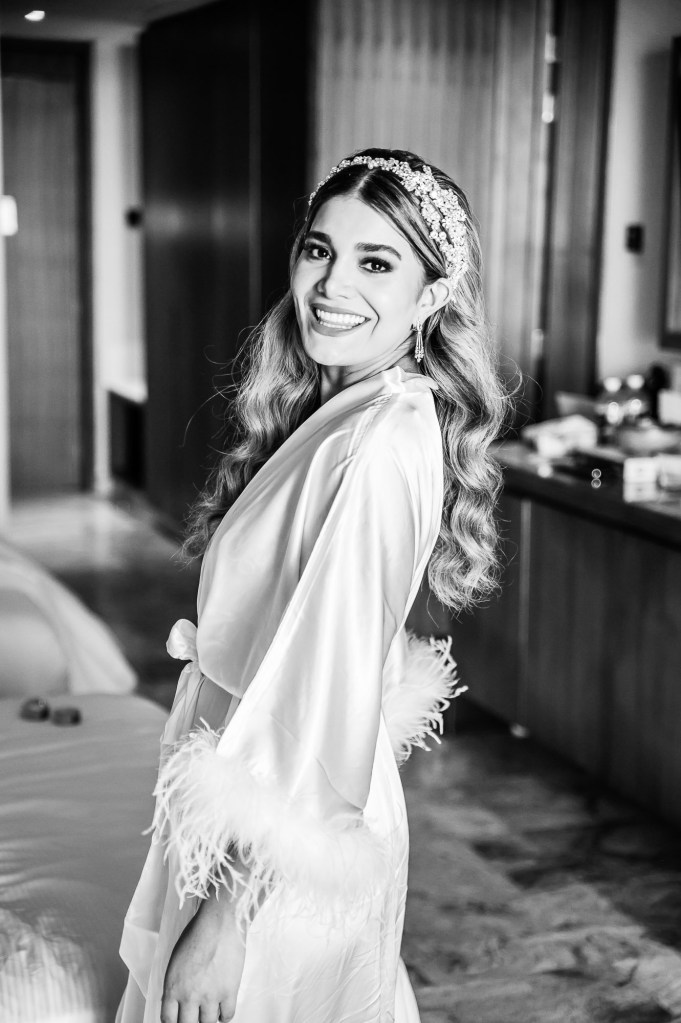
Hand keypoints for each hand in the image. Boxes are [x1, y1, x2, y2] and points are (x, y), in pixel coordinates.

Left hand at [161, 895, 245, 1022]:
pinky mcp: (229, 991)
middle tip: (196, 1015)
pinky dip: (225, 1014)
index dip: (174, 1022)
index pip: (168, 1020)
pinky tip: (223, 1006)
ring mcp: (210, 995)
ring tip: (210, 1008)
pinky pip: (227, 1016)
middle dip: (191, 1021)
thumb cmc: (198, 932)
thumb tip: (180, 1000)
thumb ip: (176, 983)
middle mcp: (189, 995)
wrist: (220, 921)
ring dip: (209, 1017)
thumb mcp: (176, 959)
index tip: (180, 1019)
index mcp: (173, 986)